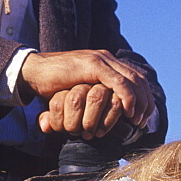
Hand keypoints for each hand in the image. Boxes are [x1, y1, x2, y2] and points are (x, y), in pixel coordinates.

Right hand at [19, 49, 154, 128]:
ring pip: (133, 80)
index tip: (143, 117)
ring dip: (139, 101)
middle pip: (139, 78)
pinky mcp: (92, 65)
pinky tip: (128, 111)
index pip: (136, 78)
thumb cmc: (54, 84)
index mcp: (106, 61)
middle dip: (146, 101)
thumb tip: (108, 110)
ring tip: (137, 119)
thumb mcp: (80, 89)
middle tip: (144, 121)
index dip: (144, 97)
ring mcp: (100, 60)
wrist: (34, 72)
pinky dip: (127, 97)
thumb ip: (94, 94)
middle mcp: (106, 58)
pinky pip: (118, 82)